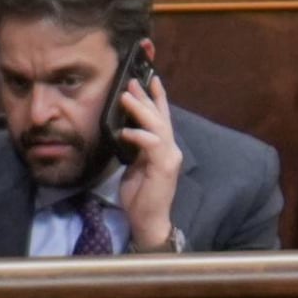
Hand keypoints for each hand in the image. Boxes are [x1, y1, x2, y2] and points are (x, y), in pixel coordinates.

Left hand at [113, 69, 187, 253]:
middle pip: (160, 117)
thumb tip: (126, 129)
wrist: (149, 219)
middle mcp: (171, 149)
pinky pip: (152, 145)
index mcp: (164, 148)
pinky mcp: (164, 167)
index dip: (157, 98)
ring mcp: (169, 157)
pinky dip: (139, 135)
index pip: (162, 118)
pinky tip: (126, 131)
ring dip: (141, 110)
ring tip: (126, 96)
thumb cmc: (140, 194)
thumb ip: (136, 148)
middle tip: (131, 81)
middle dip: (146, 97)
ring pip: (158, 126)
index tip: (150, 79)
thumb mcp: (135, 165)